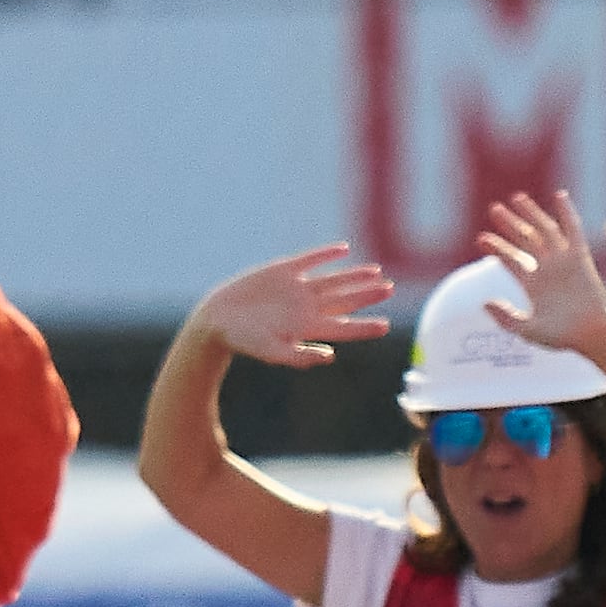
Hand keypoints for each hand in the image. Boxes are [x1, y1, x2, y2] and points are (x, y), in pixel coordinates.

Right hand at [184, 246, 394, 369]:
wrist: (217, 320)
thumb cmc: (243, 342)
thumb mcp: (270, 352)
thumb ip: (299, 356)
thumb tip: (329, 356)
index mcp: (307, 328)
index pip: (343, 327)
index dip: (364, 327)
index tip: (385, 326)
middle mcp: (306, 308)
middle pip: (344, 301)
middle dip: (366, 296)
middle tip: (389, 290)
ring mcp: (295, 288)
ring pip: (333, 280)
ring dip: (354, 276)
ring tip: (376, 272)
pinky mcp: (281, 272)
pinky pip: (309, 261)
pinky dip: (325, 255)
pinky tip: (343, 249)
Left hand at [475, 191, 605, 384]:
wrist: (591, 334)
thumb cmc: (562, 336)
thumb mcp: (527, 329)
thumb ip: (505, 317)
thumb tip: (484, 301)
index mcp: (533, 284)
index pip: (511, 260)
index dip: (497, 248)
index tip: (481, 238)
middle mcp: (547, 269)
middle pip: (525, 240)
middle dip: (510, 224)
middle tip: (494, 209)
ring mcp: (563, 261)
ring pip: (544, 231)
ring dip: (532, 214)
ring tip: (516, 198)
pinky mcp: (580, 257)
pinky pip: (573, 230)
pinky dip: (567, 213)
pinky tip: (559, 196)